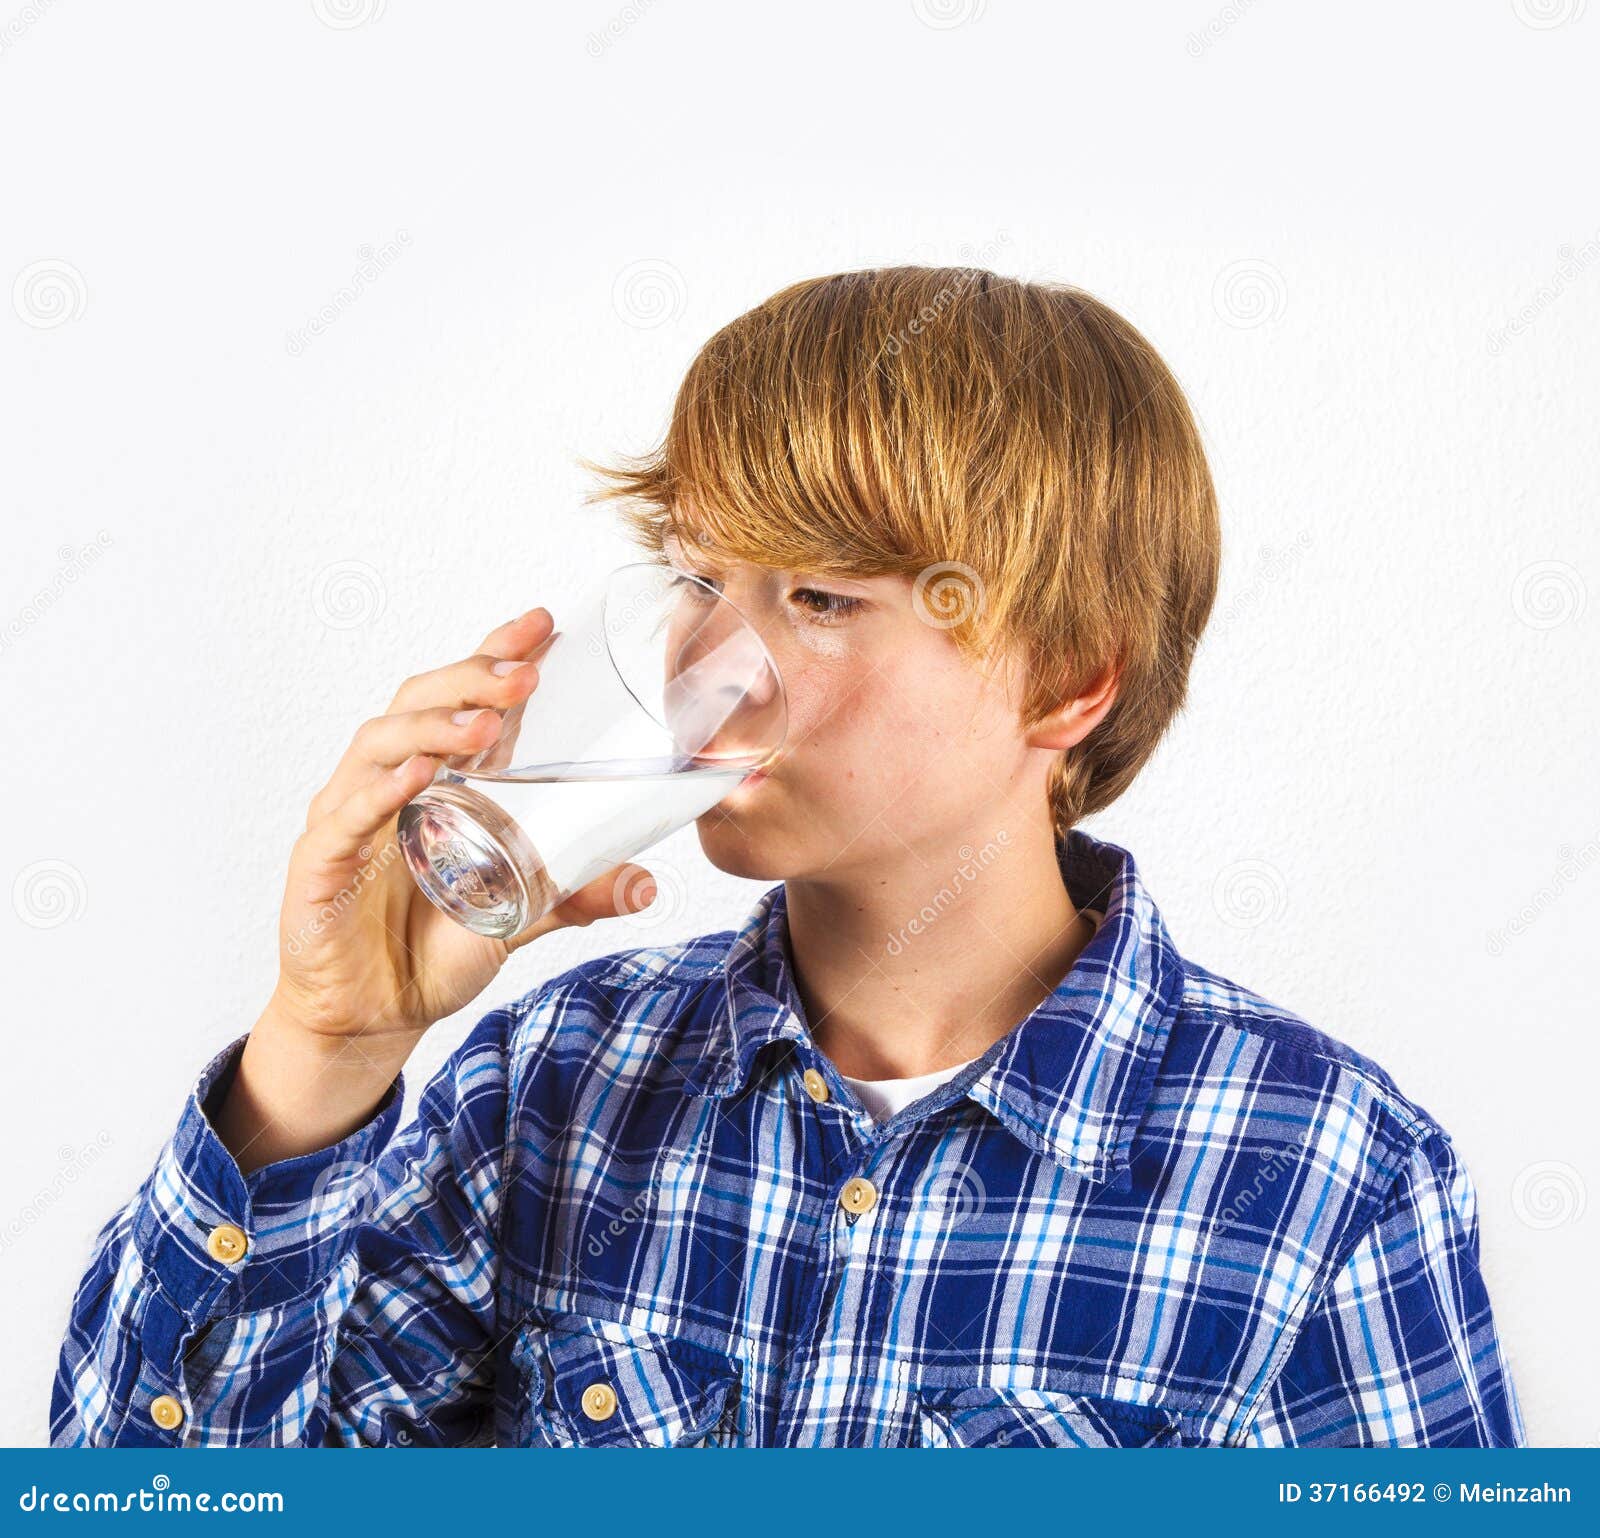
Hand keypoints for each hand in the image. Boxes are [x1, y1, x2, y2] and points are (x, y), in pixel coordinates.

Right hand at [268, 605, 657, 1052]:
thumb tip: (647, 884)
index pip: (460, 697)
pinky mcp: (319, 866)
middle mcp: (389, 784)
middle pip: (419, 703)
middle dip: (471, 678)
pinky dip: (378, 792)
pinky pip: (345, 818)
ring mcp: (349, 819)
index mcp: (436, 780)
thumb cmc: (435, 948)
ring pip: (378, 746)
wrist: (374, 1017)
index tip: (543, 623)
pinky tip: (415, 777)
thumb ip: (576, 893)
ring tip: (483, 724)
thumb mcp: (520, 913)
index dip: (494, 655)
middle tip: (525, 672)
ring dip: (431, 726)